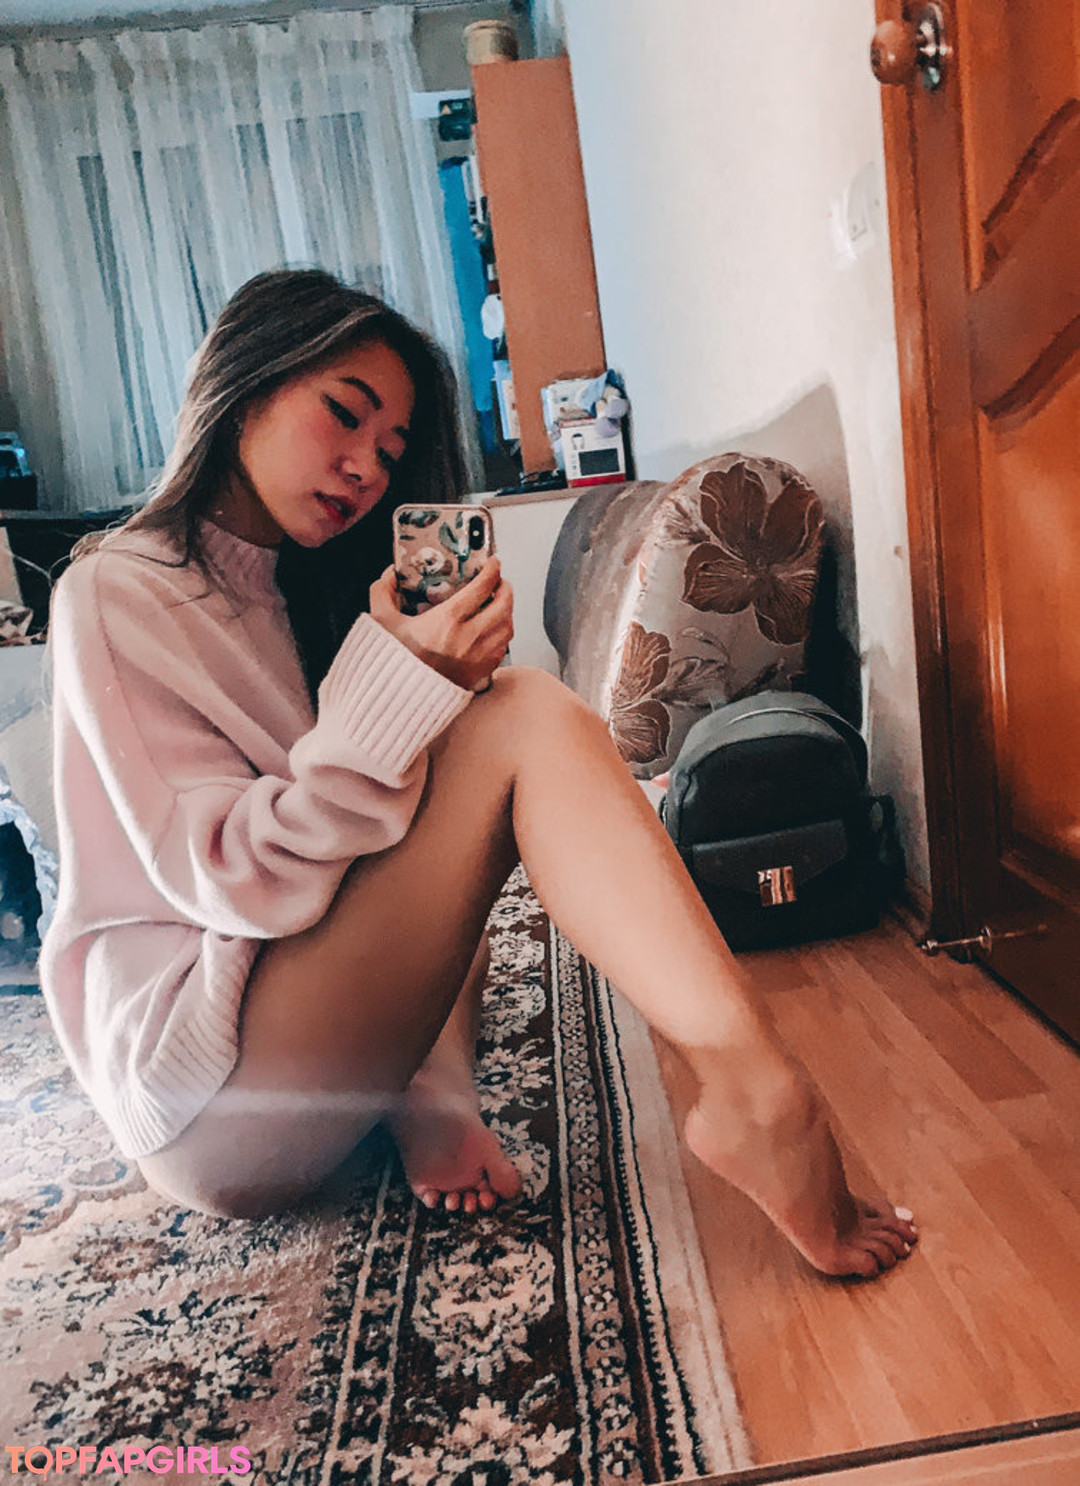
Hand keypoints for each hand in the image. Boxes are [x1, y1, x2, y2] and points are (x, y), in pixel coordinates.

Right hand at [369, 557, 513, 691]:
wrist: (400, 700)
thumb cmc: (393, 662)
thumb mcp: (381, 622)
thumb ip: (382, 592)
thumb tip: (390, 574)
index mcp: (448, 620)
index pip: (482, 587)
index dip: (492, 570)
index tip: (493, 562)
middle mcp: (469, 637)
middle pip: (504, 605)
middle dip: (505, 588)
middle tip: (498, 581)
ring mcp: (479, 657)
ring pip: (508, 627)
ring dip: (507, 611)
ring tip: (498, 604)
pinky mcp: (481, 672)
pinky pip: (504, 648)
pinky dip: (503, 634)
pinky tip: (493, 629)